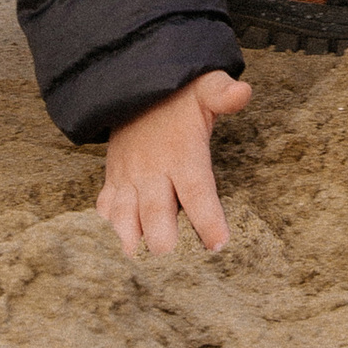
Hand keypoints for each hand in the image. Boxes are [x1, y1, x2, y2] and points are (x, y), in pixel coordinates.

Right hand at [97, 69, 253, 257]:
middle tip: (173, 260)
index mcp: (182, 153)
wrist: (136, 87)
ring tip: (139, 259)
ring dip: (130, 238)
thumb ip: (222, 93)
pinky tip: (119, 240)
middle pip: (155, 214)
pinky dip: (110, 225)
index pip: (196, 191)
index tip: (219, 244)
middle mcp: (152, 169)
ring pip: (124, 215)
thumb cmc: (179, 97)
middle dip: (162, 240)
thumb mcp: (205, 88)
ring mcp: (128, 176)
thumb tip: (242, 91)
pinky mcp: (113, 179)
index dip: (207, 220)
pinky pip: (105, 206)